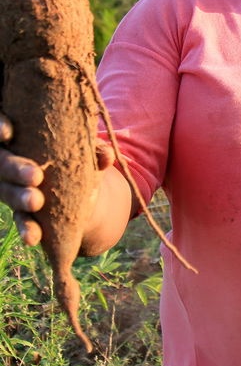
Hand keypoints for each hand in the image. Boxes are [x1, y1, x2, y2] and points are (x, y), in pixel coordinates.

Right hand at [0, 113, 113, 245]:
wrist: (82, 191)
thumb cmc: (77, 157)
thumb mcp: (87, 150)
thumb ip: (95, 150)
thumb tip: (106, 156)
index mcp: (21, 138)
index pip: (1, 127)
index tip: (9, 133)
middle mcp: (9, 163)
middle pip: (2, 164)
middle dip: (15, 168)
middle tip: (36, 175)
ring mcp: (12, 189)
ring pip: (8, 192)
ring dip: (20, 198)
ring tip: (36, 201)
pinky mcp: (24, 212)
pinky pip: (21, 221)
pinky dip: (27, 229)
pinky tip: (33, 238)